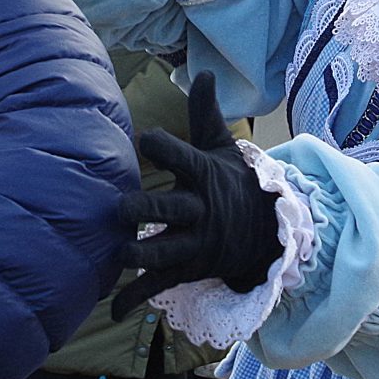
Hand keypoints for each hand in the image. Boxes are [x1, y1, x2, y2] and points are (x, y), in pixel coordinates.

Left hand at [111, 72, 282, 318]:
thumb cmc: (234, 183)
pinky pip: (157, 286)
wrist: (266, 234)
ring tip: (119, 251)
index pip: (185, 159)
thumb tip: (204, 71)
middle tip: (122, 207)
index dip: (165, 148)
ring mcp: (193, 245)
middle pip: (171, 210)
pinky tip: (113, 307)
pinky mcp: (185, 270)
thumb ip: (205, 114)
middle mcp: (199, 212)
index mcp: (204, 178)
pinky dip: (134, 298)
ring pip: (163, 253)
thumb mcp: (222, 149)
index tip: (144, 138)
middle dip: (146, 210)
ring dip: (139, 254)